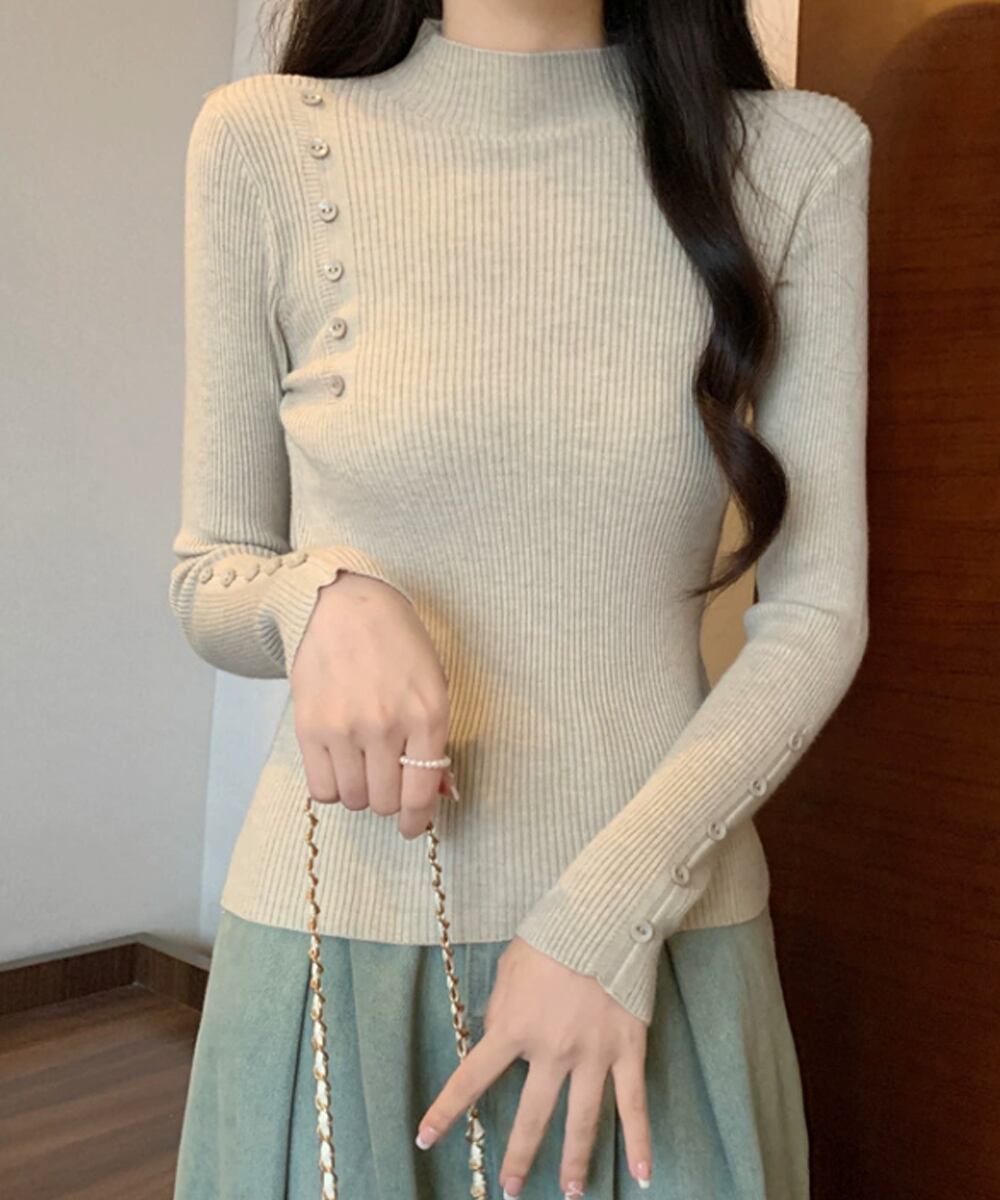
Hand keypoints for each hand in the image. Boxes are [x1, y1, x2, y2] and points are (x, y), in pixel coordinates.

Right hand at [290, 571, 451, 837]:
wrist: (344, 606)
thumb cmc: (396, 643)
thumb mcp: (433, 684)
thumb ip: (436, 740)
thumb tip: (438, 792)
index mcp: (426, 715)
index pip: (421, 793)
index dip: (417, 819)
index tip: (412, 826)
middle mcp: (386, 726)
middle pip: (385, 802)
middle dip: (389, 801)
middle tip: (386, 783)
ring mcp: (345, 729)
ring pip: (353, 799)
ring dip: (360, 793)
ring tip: (362, 767)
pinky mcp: (310, 728)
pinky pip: (321, 788)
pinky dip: (332, 787)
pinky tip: (339, 765)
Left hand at [415, 936, 652, 1195]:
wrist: (603, 919)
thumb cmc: (552, 936)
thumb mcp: (510, 968)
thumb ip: (501, 1007)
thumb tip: (496, 1035)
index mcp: (514, 1027)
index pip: (472, 1077)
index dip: (446, 1110)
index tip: (426, 1138)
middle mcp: (551, 1050)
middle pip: (532, 1116)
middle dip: (519, 1156)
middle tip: (511, 1189)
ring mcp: (592, 1055)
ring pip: (582, 1121)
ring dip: (575, 1162)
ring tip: (570, 1193)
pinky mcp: (627, 1050)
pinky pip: (633, 1104)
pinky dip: (640, 1141)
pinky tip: (643, 1174)